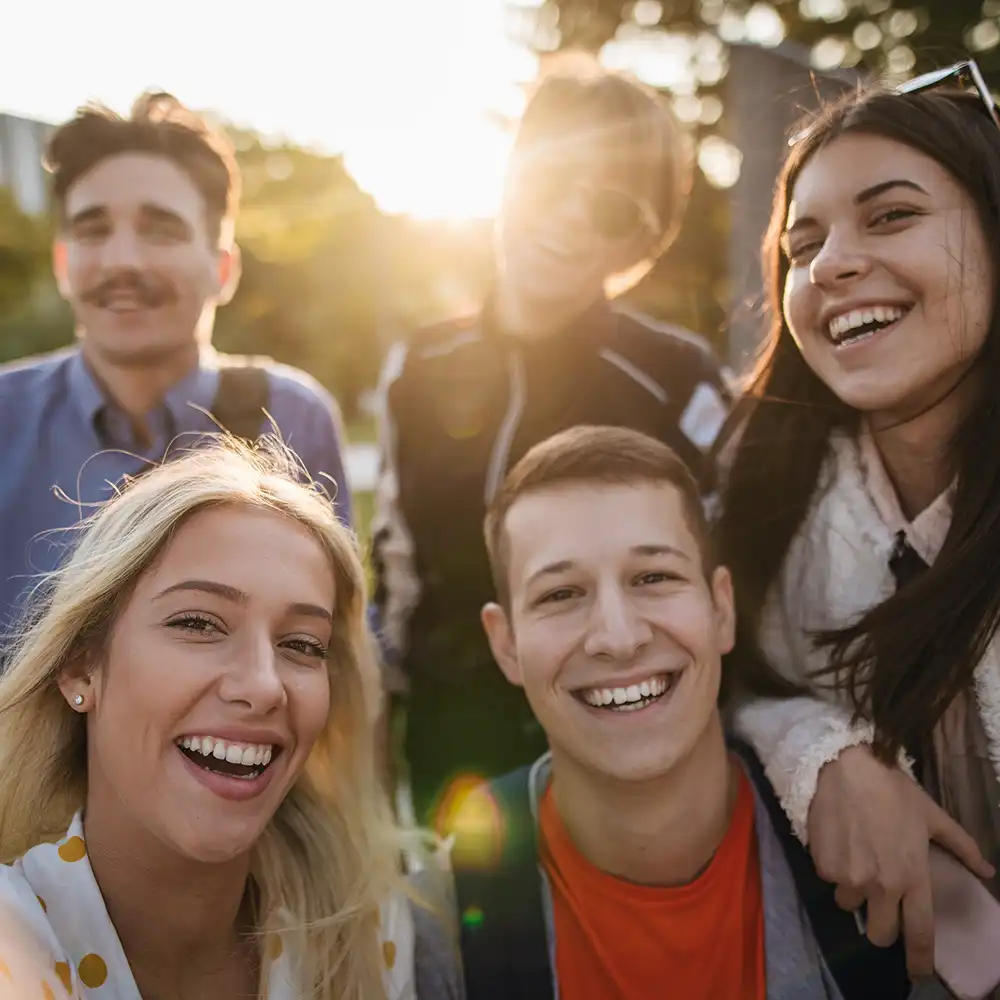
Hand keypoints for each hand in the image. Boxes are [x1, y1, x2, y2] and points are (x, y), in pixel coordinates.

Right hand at [808, 745, 993, 978]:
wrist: (846, 767)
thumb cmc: (893, 791)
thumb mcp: (932, 816)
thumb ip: (961, 847)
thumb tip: (988, 872)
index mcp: (912, 876)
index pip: (918, 932)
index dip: (918, 959)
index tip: (918, 971)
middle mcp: (881, 885)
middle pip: (878, 933)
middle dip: (878, 924)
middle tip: (878, 901)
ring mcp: (849, 877)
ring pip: (849, 903)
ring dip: (852, 889)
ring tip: (855, 859)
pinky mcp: (823, 866)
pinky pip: (828, 879)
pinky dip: (833, 868)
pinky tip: (838, 843)